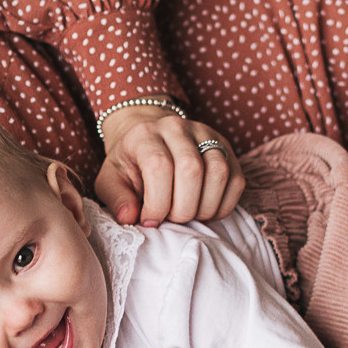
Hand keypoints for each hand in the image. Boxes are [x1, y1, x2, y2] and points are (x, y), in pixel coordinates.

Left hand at [92, 104, 244, 226]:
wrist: (150, 139)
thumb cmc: (130, 164)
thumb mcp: (111, 180)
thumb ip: (117, 198)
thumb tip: (129, 217)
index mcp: (145, 134)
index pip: (159, 167)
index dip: (157, 203)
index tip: (150, 220)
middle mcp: (177, 128)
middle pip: (191, 170)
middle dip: (182, 208)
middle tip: (171, 218)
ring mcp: (206, 134)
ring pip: (219, 173)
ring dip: (205, 207)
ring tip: (188, 214)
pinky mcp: (226, 147)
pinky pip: (236, 180)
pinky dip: (223, 205)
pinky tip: (205, 209)